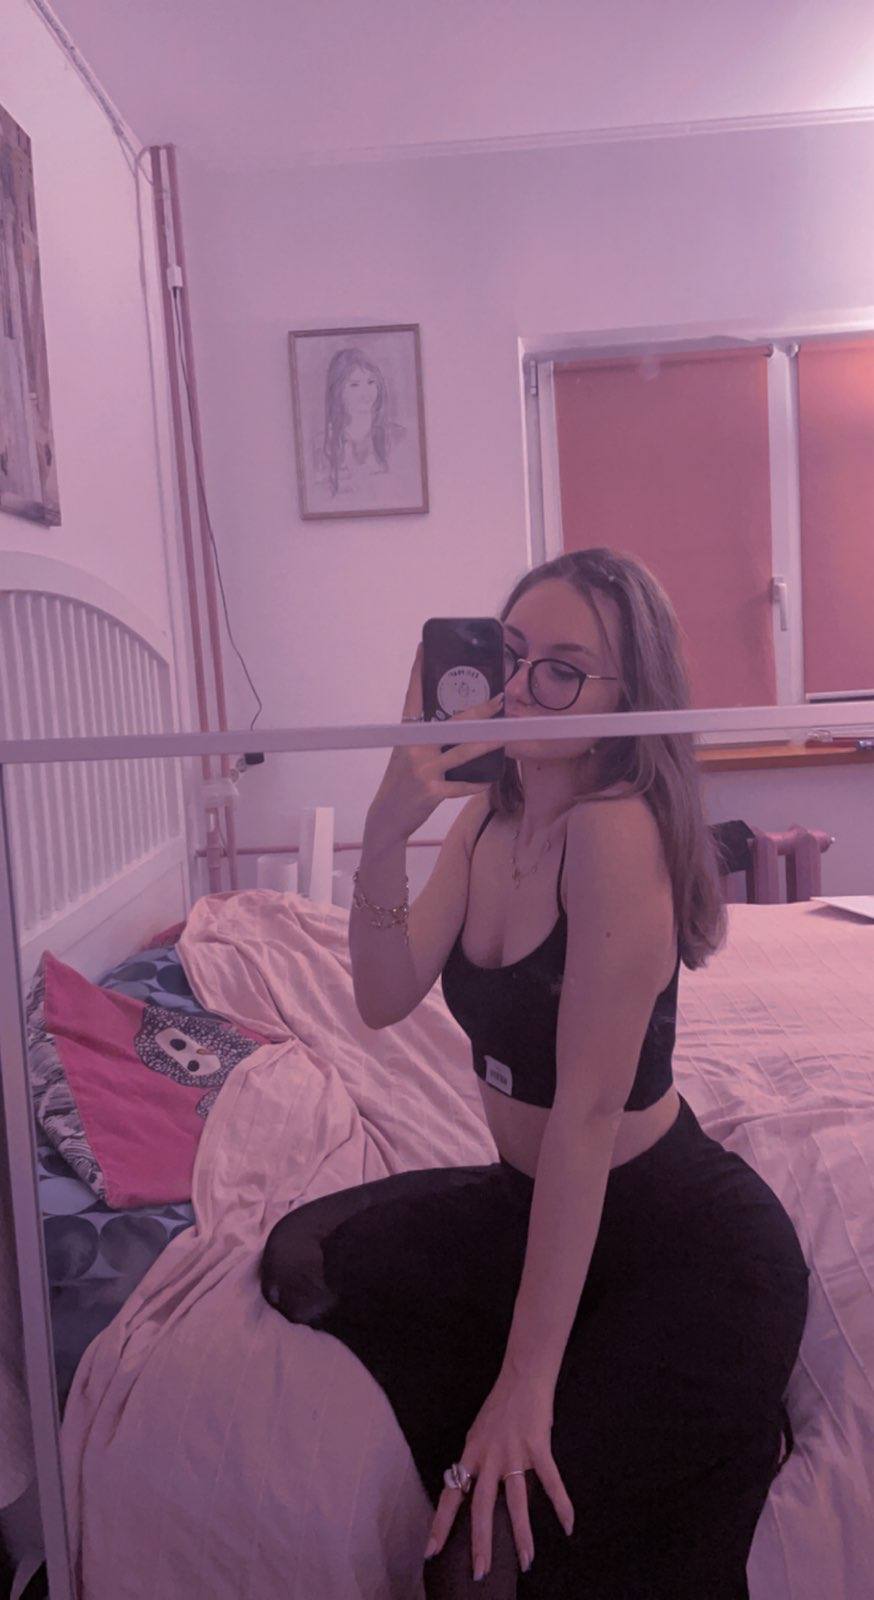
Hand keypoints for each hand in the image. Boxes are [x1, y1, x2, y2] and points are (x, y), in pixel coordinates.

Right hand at [367, 641, 504, 844]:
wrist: (387, 817)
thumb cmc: (402, 782)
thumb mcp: (407, 755)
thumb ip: (427, 739)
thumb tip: (456, 722)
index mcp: (406, 735)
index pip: (412, 697)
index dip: (418, 671)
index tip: (423, 647)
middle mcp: (413, 748)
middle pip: (450, 723)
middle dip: (477, 710)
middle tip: (498, 697)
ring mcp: (422, 770)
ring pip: (461, 752)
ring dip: (486, 742)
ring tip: (504, 733)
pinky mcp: (431, 792)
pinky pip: (460, 786)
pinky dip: (475, 784)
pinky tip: (489, 779)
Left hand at [423, 1368, 573, 1581]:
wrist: (522, 1375)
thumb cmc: (500, 1406)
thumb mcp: (478, 1434)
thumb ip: (476, 1462)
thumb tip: (470, 1491)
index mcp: (471, 1454)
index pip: (450, 1495)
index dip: (440, 1525)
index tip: (430, 1553)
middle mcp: (488, 1456)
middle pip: (481, 1507)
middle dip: (480, 1543)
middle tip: (480, 1573)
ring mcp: (513, 1452)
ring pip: (516, 1502)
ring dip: (522, 1535)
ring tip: (525, 1562)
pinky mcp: (538, 1445)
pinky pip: (551, 1480)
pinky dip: (561, 1504)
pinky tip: (568, 1525)